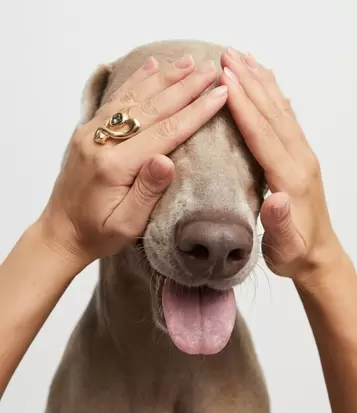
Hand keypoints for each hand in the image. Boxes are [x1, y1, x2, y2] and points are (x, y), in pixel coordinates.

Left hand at [39, 56, 227, 266]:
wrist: (61, 231)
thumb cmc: (97, 232)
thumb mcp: (125, 224)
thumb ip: (147, 192)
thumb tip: (168, 160)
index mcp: (115, 166)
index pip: (164, 132)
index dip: (195, 112)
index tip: (219, 94)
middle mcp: (101, 142)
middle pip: (152, 107)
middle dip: (184, 87)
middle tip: (209, 69)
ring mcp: (91, 133)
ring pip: (134, 97)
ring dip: (164, 78)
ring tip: (187, 62)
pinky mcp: (88, 131)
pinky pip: (116, 100)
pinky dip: (136, 81)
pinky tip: (151, 67)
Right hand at [220, 48, 342, 284]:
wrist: (318, 253)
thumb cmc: (295, 251)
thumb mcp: (285, 248)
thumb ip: (279, 225)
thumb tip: (277, 201)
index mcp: (291, 178)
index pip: (263, 135)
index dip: (244, 107)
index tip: (227, 82)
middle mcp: (299, 160)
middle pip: (272, 113)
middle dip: (249, 82)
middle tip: (228, 56)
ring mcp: (301, 155)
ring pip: (280, 109)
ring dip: (261, 81)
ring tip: (242, 58)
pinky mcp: (299, 155)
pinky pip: (286, 117)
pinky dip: (273, 95)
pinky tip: (264, 83)